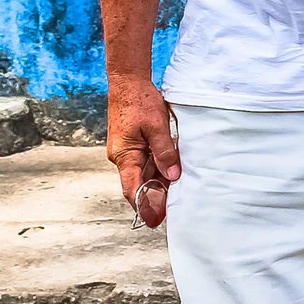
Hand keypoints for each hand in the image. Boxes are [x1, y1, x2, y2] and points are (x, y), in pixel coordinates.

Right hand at [106, 74, 178, 228]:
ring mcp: (128, 151)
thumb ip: (164, 152)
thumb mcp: (156, 127)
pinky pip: (147, 163)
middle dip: (156, 198)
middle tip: (176, 211)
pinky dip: (159, 170)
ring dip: (159, 184)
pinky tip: (174, 176)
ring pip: (145, 174)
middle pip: (140, 185)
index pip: (132, 189)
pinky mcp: (134, 145)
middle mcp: (123, 157)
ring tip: (179, 196)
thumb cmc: (139, 102)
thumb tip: (172, 177)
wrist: (128, 82)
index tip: (156, 221)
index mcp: (124, 156)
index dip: (144, 206)